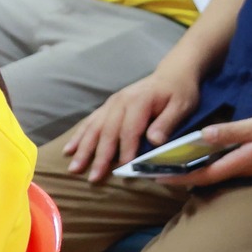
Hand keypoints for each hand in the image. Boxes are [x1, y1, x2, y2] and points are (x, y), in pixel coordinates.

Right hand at [61, 69, 199, 180]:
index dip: (126, 149)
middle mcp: (120, 101)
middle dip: (99, 156)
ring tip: (74, 168)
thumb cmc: (180, 91)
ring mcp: (111, 103)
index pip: (130, 129)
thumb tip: (154, 141)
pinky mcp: (108, 106)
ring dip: (83, 149)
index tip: (122, 167)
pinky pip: (90, 122)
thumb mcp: (182, 105)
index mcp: (139, 101)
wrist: (172, 73)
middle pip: (108, 132)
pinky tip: (69, 150)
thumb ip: (168, 122)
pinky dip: (79, 136)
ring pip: (94, 128)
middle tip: (93, 177)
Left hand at [162, 110, 251, 185]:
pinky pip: (228, 165)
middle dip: (181, 175)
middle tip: (157, 171)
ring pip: (216, 172)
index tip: (155, 176)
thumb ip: (231, 131)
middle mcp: (243, 169)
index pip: (202, 175)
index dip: (178, 177)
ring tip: (174, 163)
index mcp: (240, 162)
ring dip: (195, 170)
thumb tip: (202, 136)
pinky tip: (206, 154)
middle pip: (206, 177)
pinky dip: (211, 163)